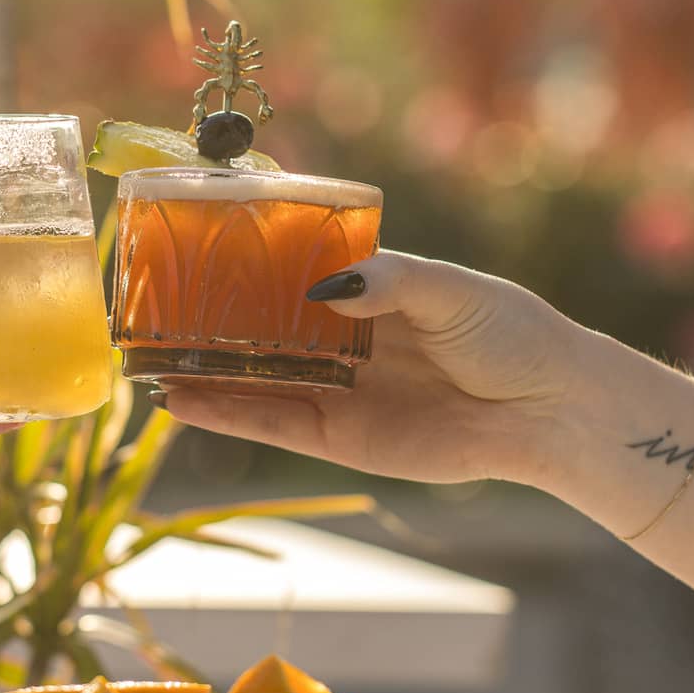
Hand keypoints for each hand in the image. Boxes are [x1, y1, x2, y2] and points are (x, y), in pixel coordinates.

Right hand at [158, 251, 576, 484]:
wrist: (548, 411)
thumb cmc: (510, 335)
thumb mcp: (449, 291)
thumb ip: (387, 282)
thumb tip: (324, 288)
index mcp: (366, 290)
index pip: (291, 273)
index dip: (244, 266)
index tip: (191, 254)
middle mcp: (340, 339)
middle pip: (259, 328)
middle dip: (207, 323)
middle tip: (148, 314)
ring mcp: (336, 390)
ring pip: (254, 379)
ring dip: (203, 372)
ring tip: (145, 362)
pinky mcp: (341, 439)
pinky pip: (273, 424)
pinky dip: (228, 414)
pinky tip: (183, 402)